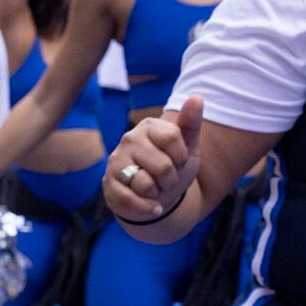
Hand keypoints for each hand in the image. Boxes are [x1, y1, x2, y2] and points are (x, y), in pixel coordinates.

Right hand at [107, 95, 202, 223]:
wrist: (156, 196)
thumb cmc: (172, 168)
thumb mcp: (188, 148)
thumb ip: (191, 124)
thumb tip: (197, 97)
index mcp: (149, 126)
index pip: (172, 137)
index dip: (181, 156)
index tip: (179, 160)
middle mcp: (129, 139)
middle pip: (163, 166)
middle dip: (171, 180)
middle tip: (166, 179)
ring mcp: (116, 161)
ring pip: (146, 184)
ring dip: (158, 194)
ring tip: (154, 189)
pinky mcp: (108, 184)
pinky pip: (131, 200)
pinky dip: (147, 208)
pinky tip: (152, 206)